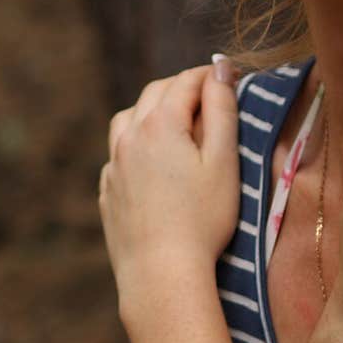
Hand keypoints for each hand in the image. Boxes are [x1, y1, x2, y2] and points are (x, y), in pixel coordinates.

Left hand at [99, 61, 239, 307]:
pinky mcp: (109, 192)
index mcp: (159, 123)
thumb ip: (223, 109)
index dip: (212, 75)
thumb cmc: (203, 219)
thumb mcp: (224, 161)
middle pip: (155, 93)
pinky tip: (154, 162)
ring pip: (129, 119)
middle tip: (211, 95)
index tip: (233, 79)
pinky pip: (119, 154)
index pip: (186, 81)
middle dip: (182, 87)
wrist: (162, 274)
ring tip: (177, 123)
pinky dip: (138, 144)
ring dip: (153, 111)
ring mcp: (114, 165)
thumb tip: (221, 68)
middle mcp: (128, 137)